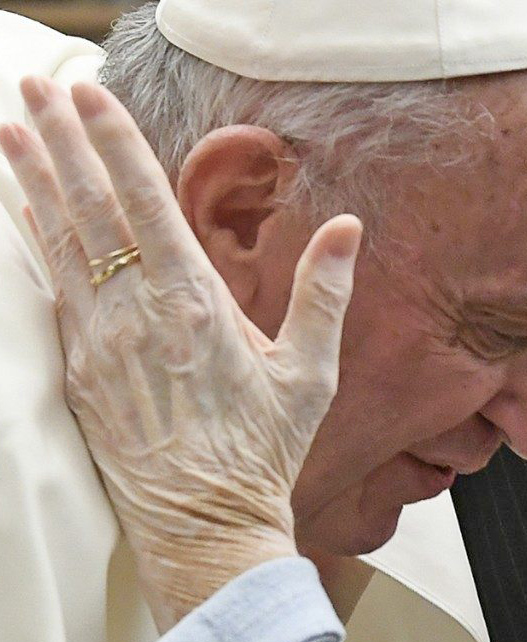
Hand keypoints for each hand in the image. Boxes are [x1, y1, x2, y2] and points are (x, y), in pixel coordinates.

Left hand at [0, 76, 360, 630]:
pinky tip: (25, 214)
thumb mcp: (310, 374)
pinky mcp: (79, 371)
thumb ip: (324, 295)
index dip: (117, 145)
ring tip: (11, 129)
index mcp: (195, 308)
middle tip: (38, 87)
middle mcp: (136, 315)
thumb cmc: (261, 452)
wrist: (203, 525)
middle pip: (90, 211)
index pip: (146, 205)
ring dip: (35, 181)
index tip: (91, 96)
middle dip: (63, 141)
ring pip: (59, 244)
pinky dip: (36, 242)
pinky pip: (53, 289)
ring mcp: (99, 343)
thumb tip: (348, 230)